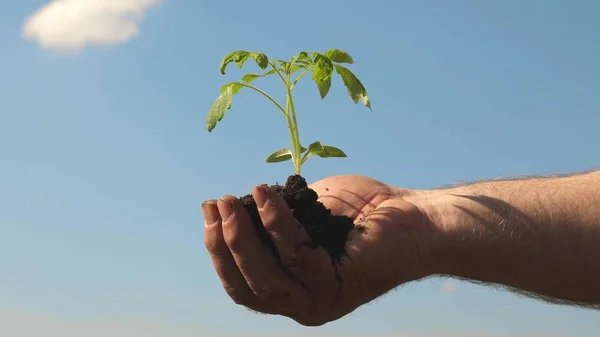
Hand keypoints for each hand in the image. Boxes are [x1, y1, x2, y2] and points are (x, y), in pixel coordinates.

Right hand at [201, 175, 438, 325]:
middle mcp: (303, 304)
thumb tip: (231, 212)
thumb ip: (272, 222)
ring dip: (242, 235)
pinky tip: (266, 194)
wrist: (415, 216)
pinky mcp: (339, 288)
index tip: (208, 211)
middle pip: (248, 286)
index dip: (219, 251)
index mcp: (293, 291)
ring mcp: (321, 302)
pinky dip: (277, 222)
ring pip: (267, 277)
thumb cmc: (361, 211)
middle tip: (216, 203)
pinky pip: (297, 254)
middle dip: (224, 244)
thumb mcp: (305, 214)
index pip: (243, 285)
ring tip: (232, 199)